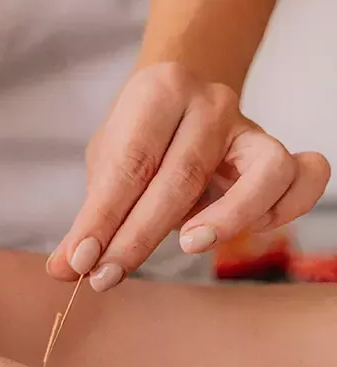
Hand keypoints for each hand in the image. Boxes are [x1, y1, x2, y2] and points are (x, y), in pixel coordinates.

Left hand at [48, 63, 329, 290]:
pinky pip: (304, 175)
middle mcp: (210, 101)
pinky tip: (252, 232)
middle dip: (140, 235)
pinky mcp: (276, 152)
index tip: (81, 261)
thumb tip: (62, 269)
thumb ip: (88, 218)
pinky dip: (287, 207)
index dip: (103, 218)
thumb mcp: (105, 165)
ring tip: (189, 246)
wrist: (182, 98)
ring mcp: (249, 126)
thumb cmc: (140, 137)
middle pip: (181, 175)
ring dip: (228, 218)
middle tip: (108, 275)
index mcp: (158, 91)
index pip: (130, 162)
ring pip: (264, 171)